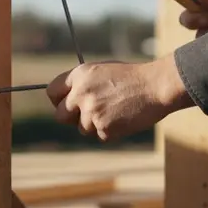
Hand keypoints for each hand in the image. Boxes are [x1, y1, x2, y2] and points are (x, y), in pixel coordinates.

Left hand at [46, 55, 193, 141]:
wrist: (155, 87)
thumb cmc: (132, 77)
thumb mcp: (102, 71)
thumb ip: (82, 84)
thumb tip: (67, 99)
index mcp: (79, 75)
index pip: (51, 92)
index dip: (58, 100)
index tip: (65, 105)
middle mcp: (80, 93)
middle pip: (60, 115)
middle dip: (71, 118)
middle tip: (87, 116)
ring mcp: (91, 112)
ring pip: (81, 129)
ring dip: (94, 125)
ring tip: (115, 112)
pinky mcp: (103, 128)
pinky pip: (99, 136)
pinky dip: (110, 132)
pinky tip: (123, 119)